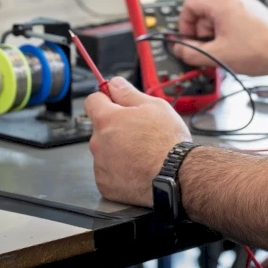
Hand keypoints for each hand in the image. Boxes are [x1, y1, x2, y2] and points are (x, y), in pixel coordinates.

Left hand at [86, 77, 191, 206]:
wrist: (176, 174)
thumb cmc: (166, 140)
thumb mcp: (154, 106)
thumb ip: (128, 93)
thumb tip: (114, 83)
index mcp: (107, 119)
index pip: (92, 101)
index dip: (105, 99)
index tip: (115, 102)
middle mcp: (98, 142)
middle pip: (101, 128)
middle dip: (115, 127)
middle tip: (139, 131)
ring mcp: (100, 165)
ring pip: (104, 151)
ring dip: (117, 149)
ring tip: (142, 152)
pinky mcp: (105, 185)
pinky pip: (107, 172)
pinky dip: (119, 170)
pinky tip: (137, 167)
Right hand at [176, 0, 267, 79]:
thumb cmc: (259, 51)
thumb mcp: (217, 55)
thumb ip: (191, 52)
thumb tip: (179, 50)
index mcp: (223, 3)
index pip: (190, 2)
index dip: (184, 22)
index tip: (188, 37)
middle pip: (204, 10)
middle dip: (201, 31)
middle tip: (207, 48)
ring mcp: (247, 5)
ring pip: (218, 16)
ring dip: (215, 33)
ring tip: (223, 50)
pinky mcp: (254, 14)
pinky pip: (233, 19)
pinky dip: (228, 32)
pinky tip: (235, 48)